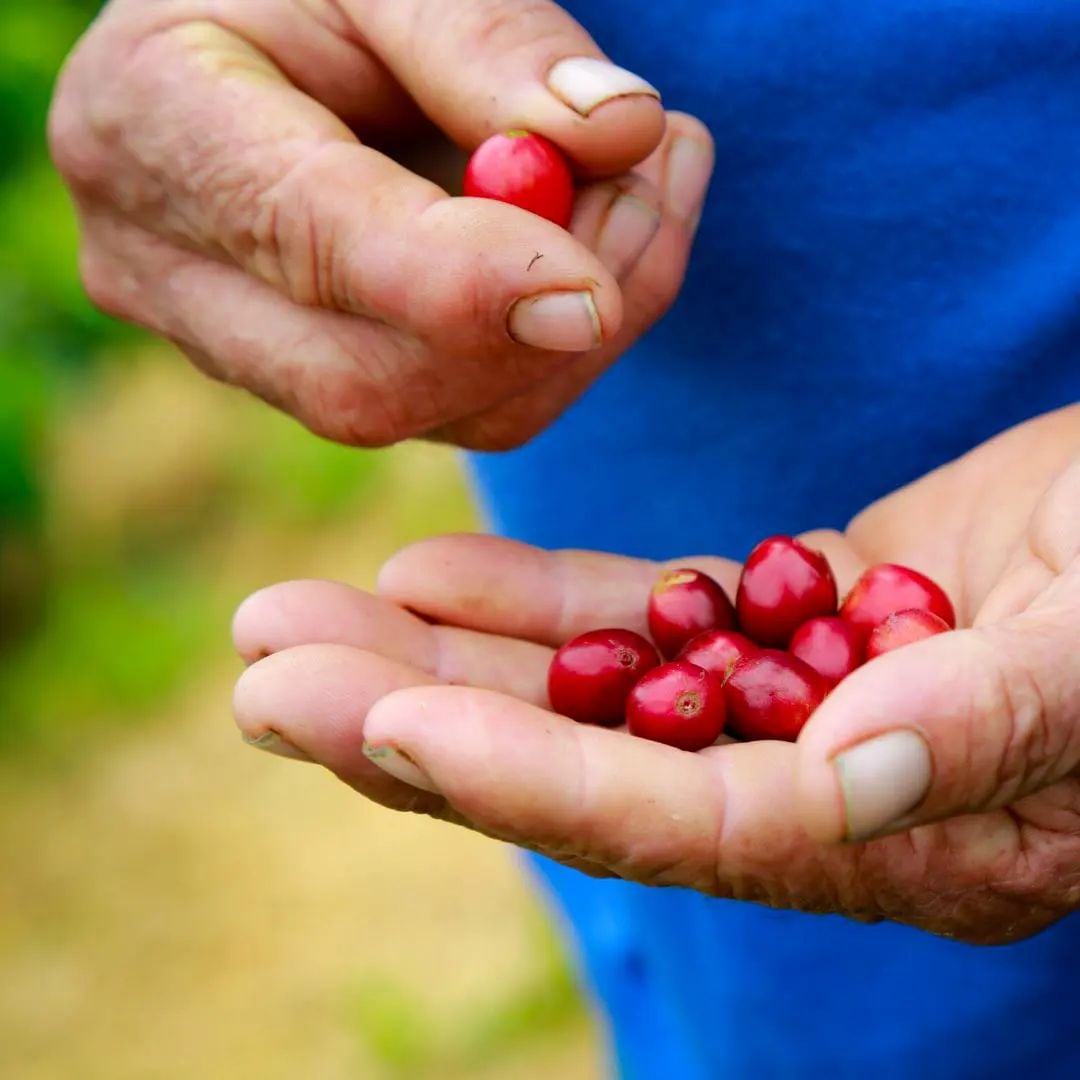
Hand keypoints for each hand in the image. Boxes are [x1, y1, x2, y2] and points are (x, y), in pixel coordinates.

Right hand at [49, 0, 711, 448]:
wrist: (268, 39)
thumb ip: (490, 39)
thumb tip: (619, 133)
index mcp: (157, 124)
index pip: (305, 240)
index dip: (456, 284)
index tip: (592, 292)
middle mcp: (177, 270)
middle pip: (367, 381)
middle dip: (543, 318)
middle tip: (661, 173)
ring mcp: (250, 347)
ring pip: (437, 412)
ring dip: (581, 329)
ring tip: (654, 178)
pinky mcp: (330, 378)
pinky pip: (468, 408)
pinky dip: (564, 345)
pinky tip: (612, 244)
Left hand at [230, 405, 1079, 943]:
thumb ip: (985, 722)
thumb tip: (850, 770)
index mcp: (894, 833)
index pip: (678, 824)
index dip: (532, 778)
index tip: (385, 724)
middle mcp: (813, 784)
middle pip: (586, 766)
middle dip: (417, 724)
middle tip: (265, 678)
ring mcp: (787, 696)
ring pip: (588, 688)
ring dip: (438, 655)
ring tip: (296, 622)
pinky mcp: (784, 616)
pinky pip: (640, 616)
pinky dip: (537, 601)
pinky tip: (426, 575)